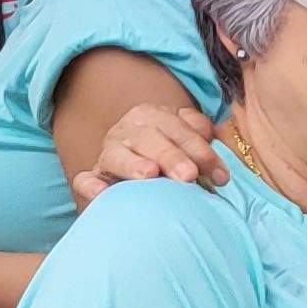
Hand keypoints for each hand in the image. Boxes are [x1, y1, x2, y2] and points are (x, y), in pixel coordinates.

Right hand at [72, 103, 219, 206]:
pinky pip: (85, 179)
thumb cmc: (174, 152)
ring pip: (118, 155)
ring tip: (150, 174)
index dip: (202, 152)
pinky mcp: (94, 176)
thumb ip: (199, 132)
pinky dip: (91, 184)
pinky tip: (101, 192)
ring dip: (133, 164)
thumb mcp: (188, 136)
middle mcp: (127, 130)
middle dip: (172, 156)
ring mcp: (108, 153)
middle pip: (149, 139)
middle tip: (189, 176)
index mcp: (152, 115)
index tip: (221, 177)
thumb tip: (207, 133)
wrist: (141, 164)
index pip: (179, 129)